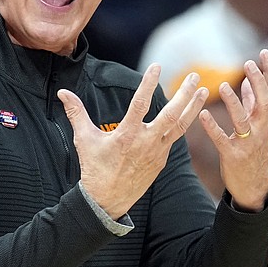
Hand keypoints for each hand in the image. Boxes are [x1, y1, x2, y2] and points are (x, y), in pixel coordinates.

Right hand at [58, 64, 207, 218]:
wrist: (106, 200)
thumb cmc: (94, 168)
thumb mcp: (84, 139)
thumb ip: (76, 113)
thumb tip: (63, 92)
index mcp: (126, 135)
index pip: (140, 103)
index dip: (149, 83)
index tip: (157, 65)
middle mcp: (145, 142)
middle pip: (171, 114)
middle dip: (185, 94)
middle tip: (195, 76)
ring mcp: (156, 152)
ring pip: (180, 126)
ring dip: (193, 107)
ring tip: (204, 91)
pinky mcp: (161, 161)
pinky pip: (175, 139)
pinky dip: (184, 124)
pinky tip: (189, 113)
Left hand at [199, 49, 267, 211]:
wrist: (255, 184)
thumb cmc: (255, 149)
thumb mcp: (259, 125)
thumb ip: (252, 103)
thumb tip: (246, 81)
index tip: (265, 52)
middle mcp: (262, 128)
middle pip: (264, 102)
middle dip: (258, 82)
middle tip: (249, 63)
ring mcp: (248, 143)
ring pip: (242, 120)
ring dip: (233, 103)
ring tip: (222, 85)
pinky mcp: (233, 155)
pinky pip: (222, 139)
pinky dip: (213, 127)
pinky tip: (203, 115)